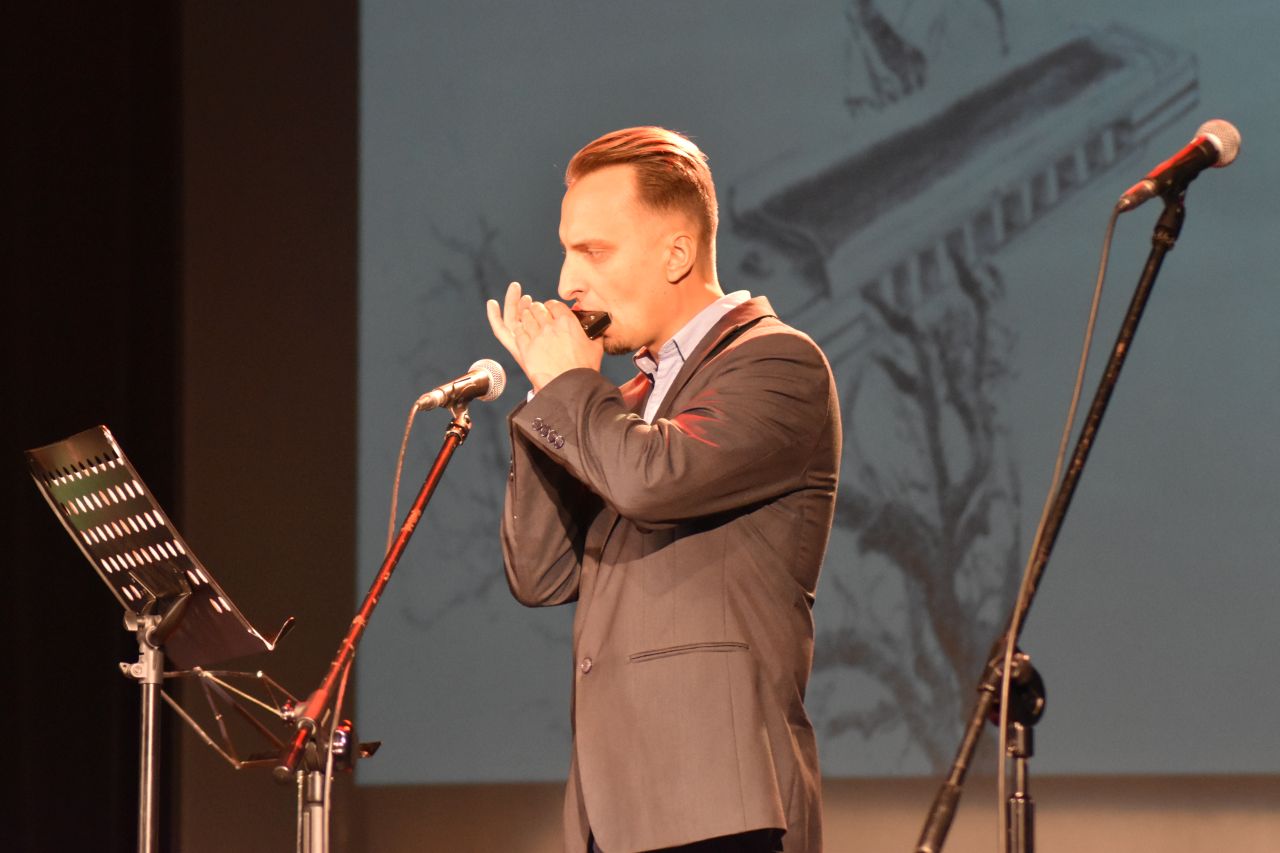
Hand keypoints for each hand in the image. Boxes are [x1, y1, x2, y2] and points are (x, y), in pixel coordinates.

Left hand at [487, 281, 602, 390]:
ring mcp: (537, 337)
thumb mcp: (595, 348)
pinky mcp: (526, 349)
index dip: (551, 306)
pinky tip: (521, 332)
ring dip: (526, 317)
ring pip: (526, 318)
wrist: (571, 387)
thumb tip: (596, 329)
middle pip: (538, 309)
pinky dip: (519, 330)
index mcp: (567, 322)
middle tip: (537, 313)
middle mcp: (551, 327)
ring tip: (527, 319)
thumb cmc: (584, 369)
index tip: (550, 310)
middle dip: (537, 309)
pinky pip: (518, 333)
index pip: (554, 305)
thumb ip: (594, 334)